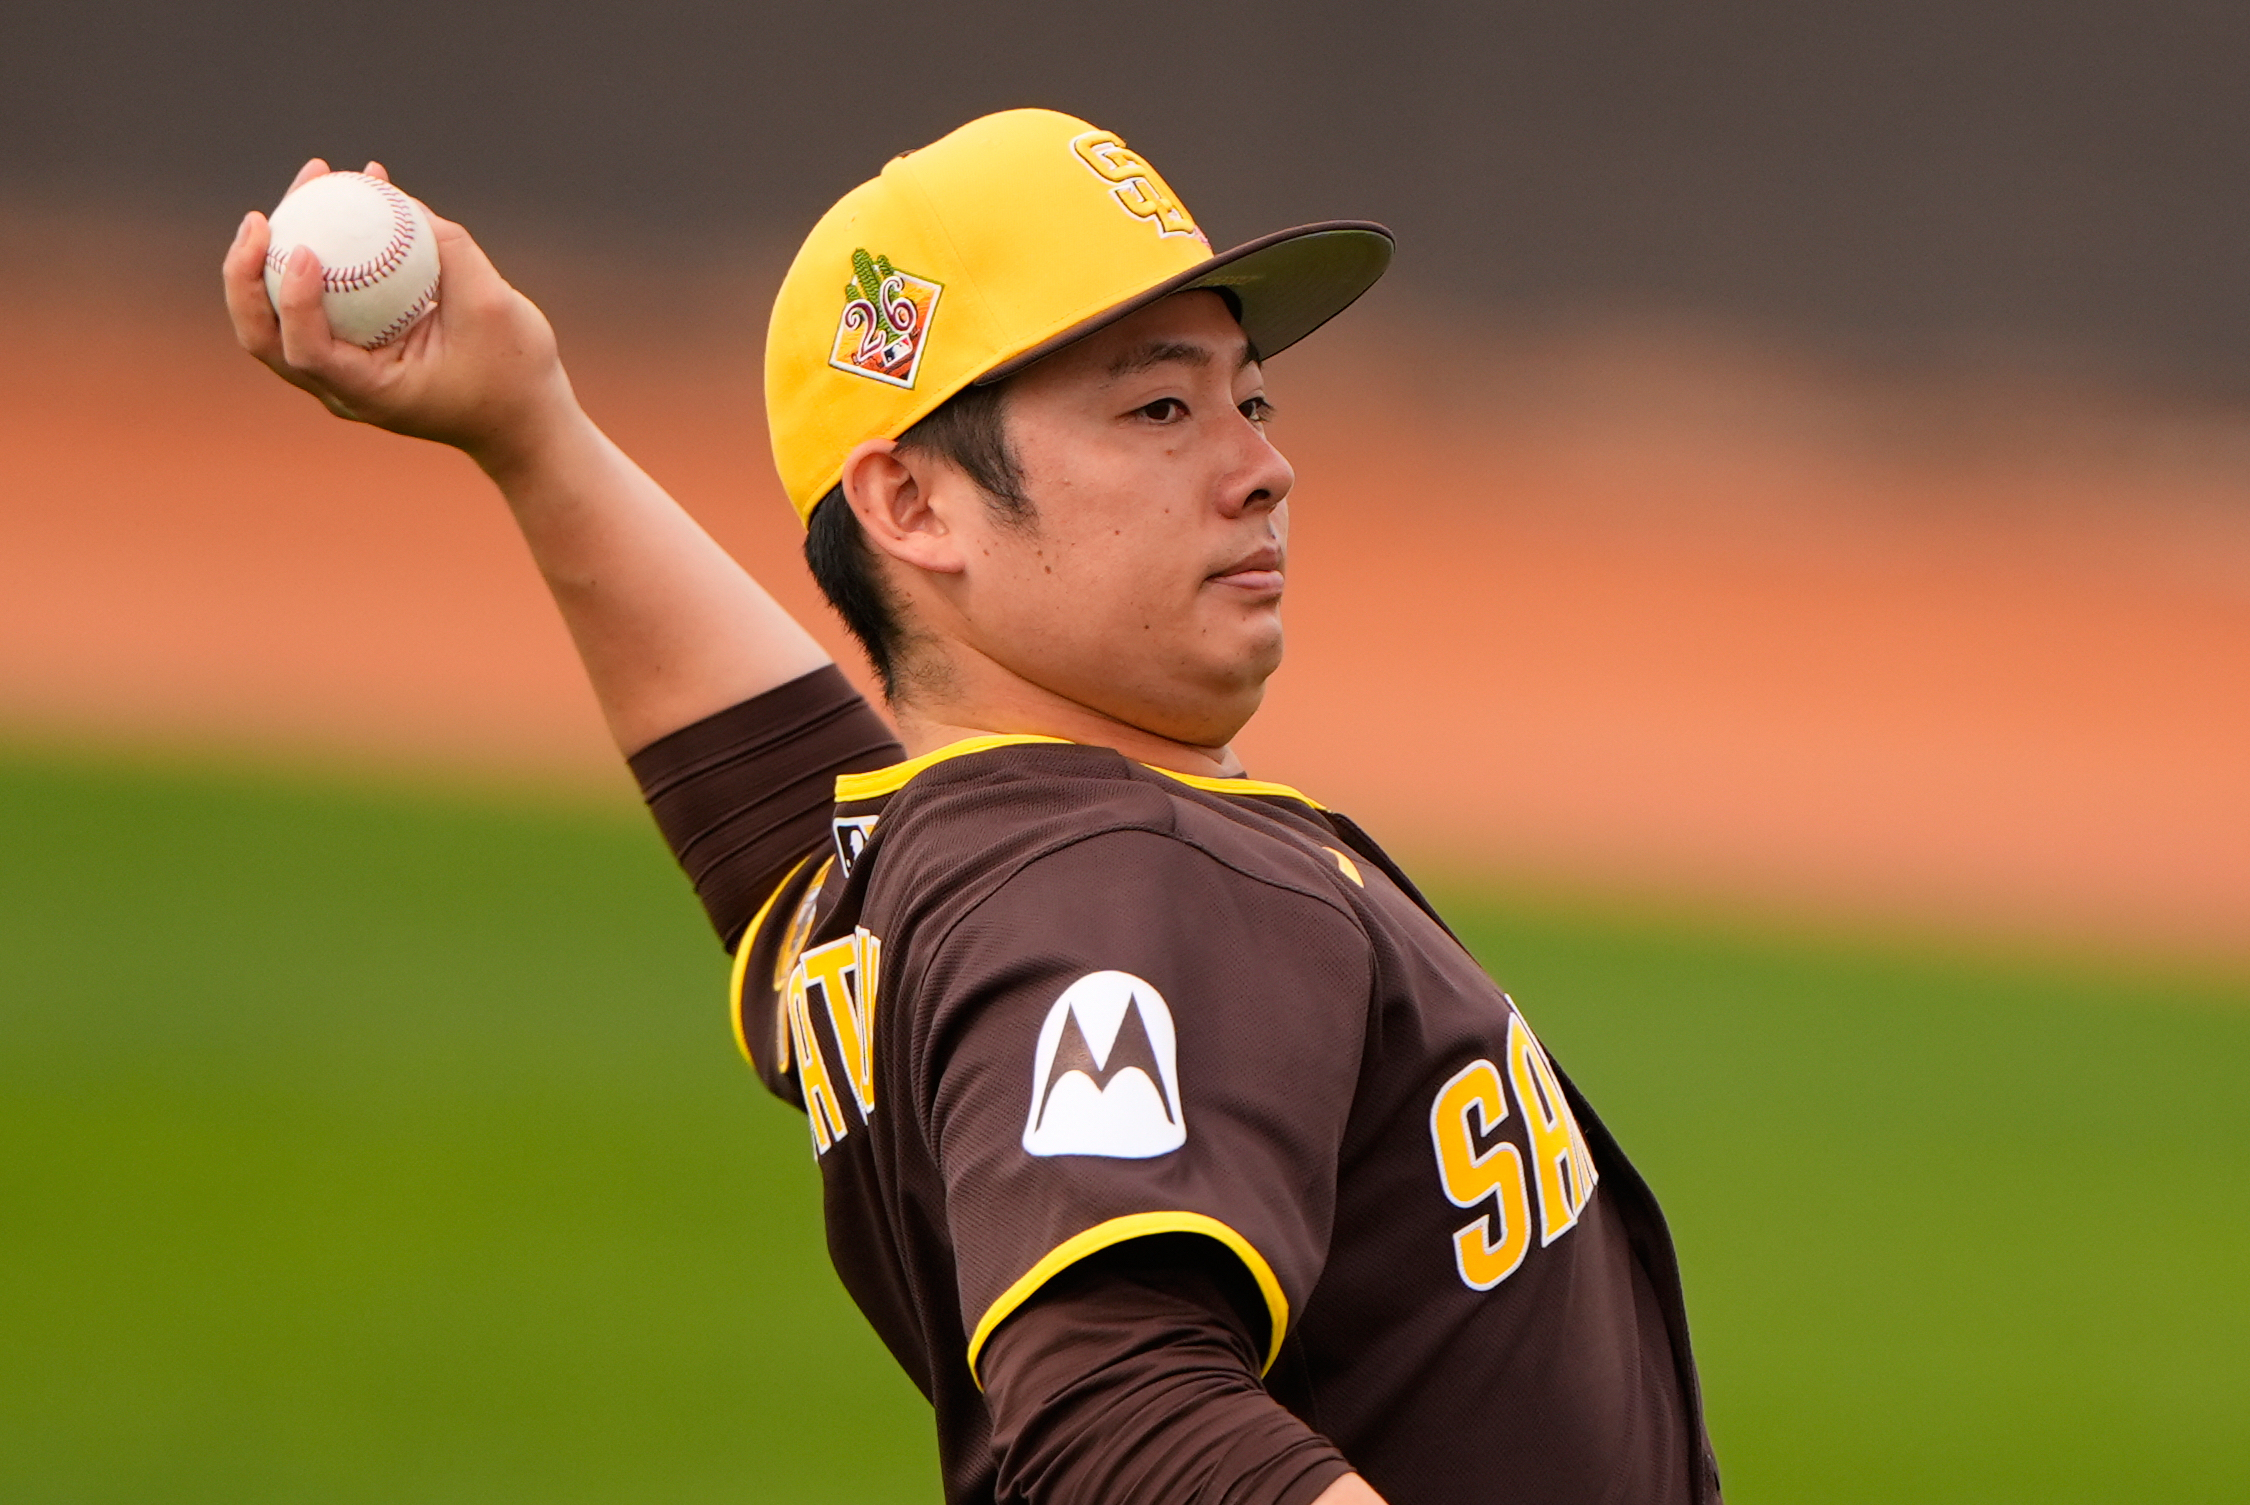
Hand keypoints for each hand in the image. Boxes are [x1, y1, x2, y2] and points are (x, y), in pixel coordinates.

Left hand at [222, 158, 577, 472]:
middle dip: (245, 276)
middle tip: (262, 218)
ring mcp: (341, 370)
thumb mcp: (495, 308)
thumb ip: (449, 251)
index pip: (307, 350)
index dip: (293, 300)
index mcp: (369, 394)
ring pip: (278, 314)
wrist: (524, 420)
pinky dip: (318, 252)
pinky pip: (318, 298)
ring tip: (308, 183)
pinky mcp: (353, 348)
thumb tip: (396, 197)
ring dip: (274, 252)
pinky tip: (344, 197)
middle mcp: (341, 388)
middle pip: (264, 335)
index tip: (306, 250)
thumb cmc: (514, 375)